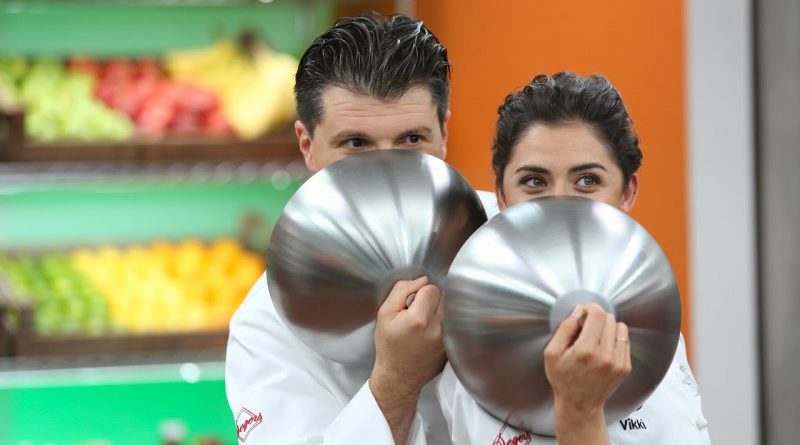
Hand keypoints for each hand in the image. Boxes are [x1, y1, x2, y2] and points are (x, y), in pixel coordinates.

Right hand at [369, 276, 446, 443]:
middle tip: (418, 312)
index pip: (431, 288)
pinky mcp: (453, 345)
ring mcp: (448, 339)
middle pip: (444, 297)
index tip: (411, 303)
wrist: (399, 376)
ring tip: (425, 322)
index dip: (420, 292)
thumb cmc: (389, 345)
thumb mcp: (385, 314)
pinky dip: (444, 324)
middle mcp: (438, 328)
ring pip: (450, 309)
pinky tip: (430, 333)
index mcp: (419, 319)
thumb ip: (401, 290)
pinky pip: (453, 324)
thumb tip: (422, 280)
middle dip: (431, 300)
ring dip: (439, 311)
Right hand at [544, 303, 630, 444]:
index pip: (597, 315)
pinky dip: (614, 339)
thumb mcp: (552, 353)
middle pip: (609, 319)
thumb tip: (578, 312)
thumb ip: (564, 329)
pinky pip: (625, 340)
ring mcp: (618, 362)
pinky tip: (603, 348)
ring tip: (596, 337)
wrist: (580, 404)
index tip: (585, 311)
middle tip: (587, 327)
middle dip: (597, 318)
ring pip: (620, 327)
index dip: (591, 308)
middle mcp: (605, 355)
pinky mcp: (625, 367)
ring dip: (608, 327)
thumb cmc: (564, 379)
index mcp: (585, 351)